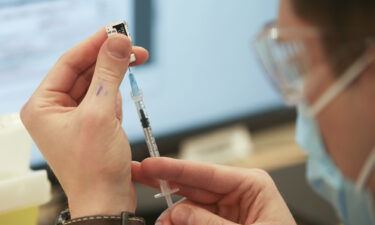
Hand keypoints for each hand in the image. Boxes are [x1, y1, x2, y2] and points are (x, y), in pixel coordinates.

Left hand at [20, 29, 148, 217]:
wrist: (106, 201)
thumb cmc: (95, 165)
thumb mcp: (100, 113)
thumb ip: (108, 73)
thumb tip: (118, 41)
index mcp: (43, 105)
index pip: (69, 63)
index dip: (94, 44)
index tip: (117, 32)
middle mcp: (54, 110)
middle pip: (84, 72)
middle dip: (109, 60)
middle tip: (134, 48)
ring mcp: (72, 119)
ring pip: (96, 85)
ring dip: (114, 80)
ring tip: (130, 79)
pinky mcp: (90, 126)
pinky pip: (103, 101)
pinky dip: (114, 99)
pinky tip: (118, 110)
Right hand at [132, 158, 296, 224]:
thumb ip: (211, 224)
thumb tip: (179, 212)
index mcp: (252, 184)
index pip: (206, 172)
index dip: (174, 168)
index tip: (150, 164)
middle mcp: (237, 191)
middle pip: (193, 182)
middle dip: (165, 181)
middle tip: (139, 173)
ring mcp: (228, 206)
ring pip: (190, 202)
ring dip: (172, 212)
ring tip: (161, 223)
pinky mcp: (221, 220)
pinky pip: (194, 217)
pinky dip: (180, 221)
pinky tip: (170, 223)